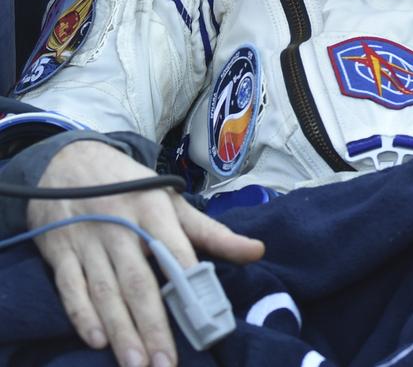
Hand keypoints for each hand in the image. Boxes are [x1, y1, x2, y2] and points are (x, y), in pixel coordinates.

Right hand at [30, 140, 263, 366]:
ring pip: (105, 291)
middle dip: (152, 325)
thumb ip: (212, 232)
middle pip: (139, 282)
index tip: (204, 321)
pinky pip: (69, 288)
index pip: (176, 253)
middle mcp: (121, 227)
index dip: (190, 287)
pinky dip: (81, 314)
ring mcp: (88, 240)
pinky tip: (97, 340)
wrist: (68, 162)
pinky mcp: (60, 252)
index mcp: (154, 211)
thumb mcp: (172, 200)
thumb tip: (257, 252)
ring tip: (136, 363)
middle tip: (164, 363)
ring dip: (120, 330)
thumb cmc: (131, 187)